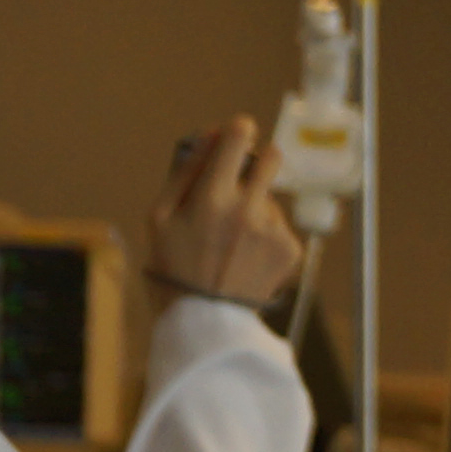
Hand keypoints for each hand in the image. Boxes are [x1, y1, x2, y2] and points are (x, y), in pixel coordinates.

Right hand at [144, 118, 304, 310]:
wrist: (203, 321)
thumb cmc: (172, 266)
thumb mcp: (159, 216)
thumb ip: (184, 172)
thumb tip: (209, 135)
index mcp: (212, 197)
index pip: (237, 137)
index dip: (236, 130)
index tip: (234, 133)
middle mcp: (249, 210)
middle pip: (272, 157)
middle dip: (257, 160)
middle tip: (240, 178)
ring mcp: (274, 230)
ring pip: (271, 198)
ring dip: (254, 207)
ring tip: (230, 241)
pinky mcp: (291, 250)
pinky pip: (280, 226)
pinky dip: (264, 234)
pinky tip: (245, 256)